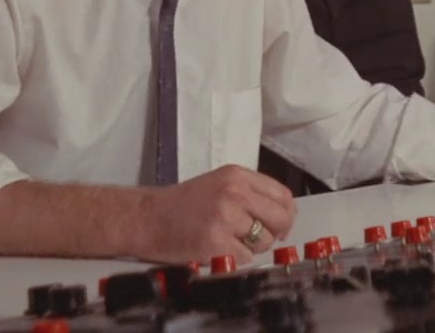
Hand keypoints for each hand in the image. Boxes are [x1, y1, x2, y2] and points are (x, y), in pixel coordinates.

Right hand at [134, 164, 296, 265]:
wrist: (147, 217)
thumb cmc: (182, 204)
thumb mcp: (219, 185)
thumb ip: (250, 194)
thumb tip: (284, 216)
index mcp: (237, 175)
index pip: (282, 195)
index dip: (286, 214)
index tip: (280, 225)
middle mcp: (234, 193)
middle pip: (280, 218)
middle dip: (275, 233)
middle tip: (260, 238)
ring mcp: (226, 217)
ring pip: (264, 241)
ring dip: (252, 247)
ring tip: (230, 241)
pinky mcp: (216, 242)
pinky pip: (245, 257)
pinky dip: (235, 259)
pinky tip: (218, 250)